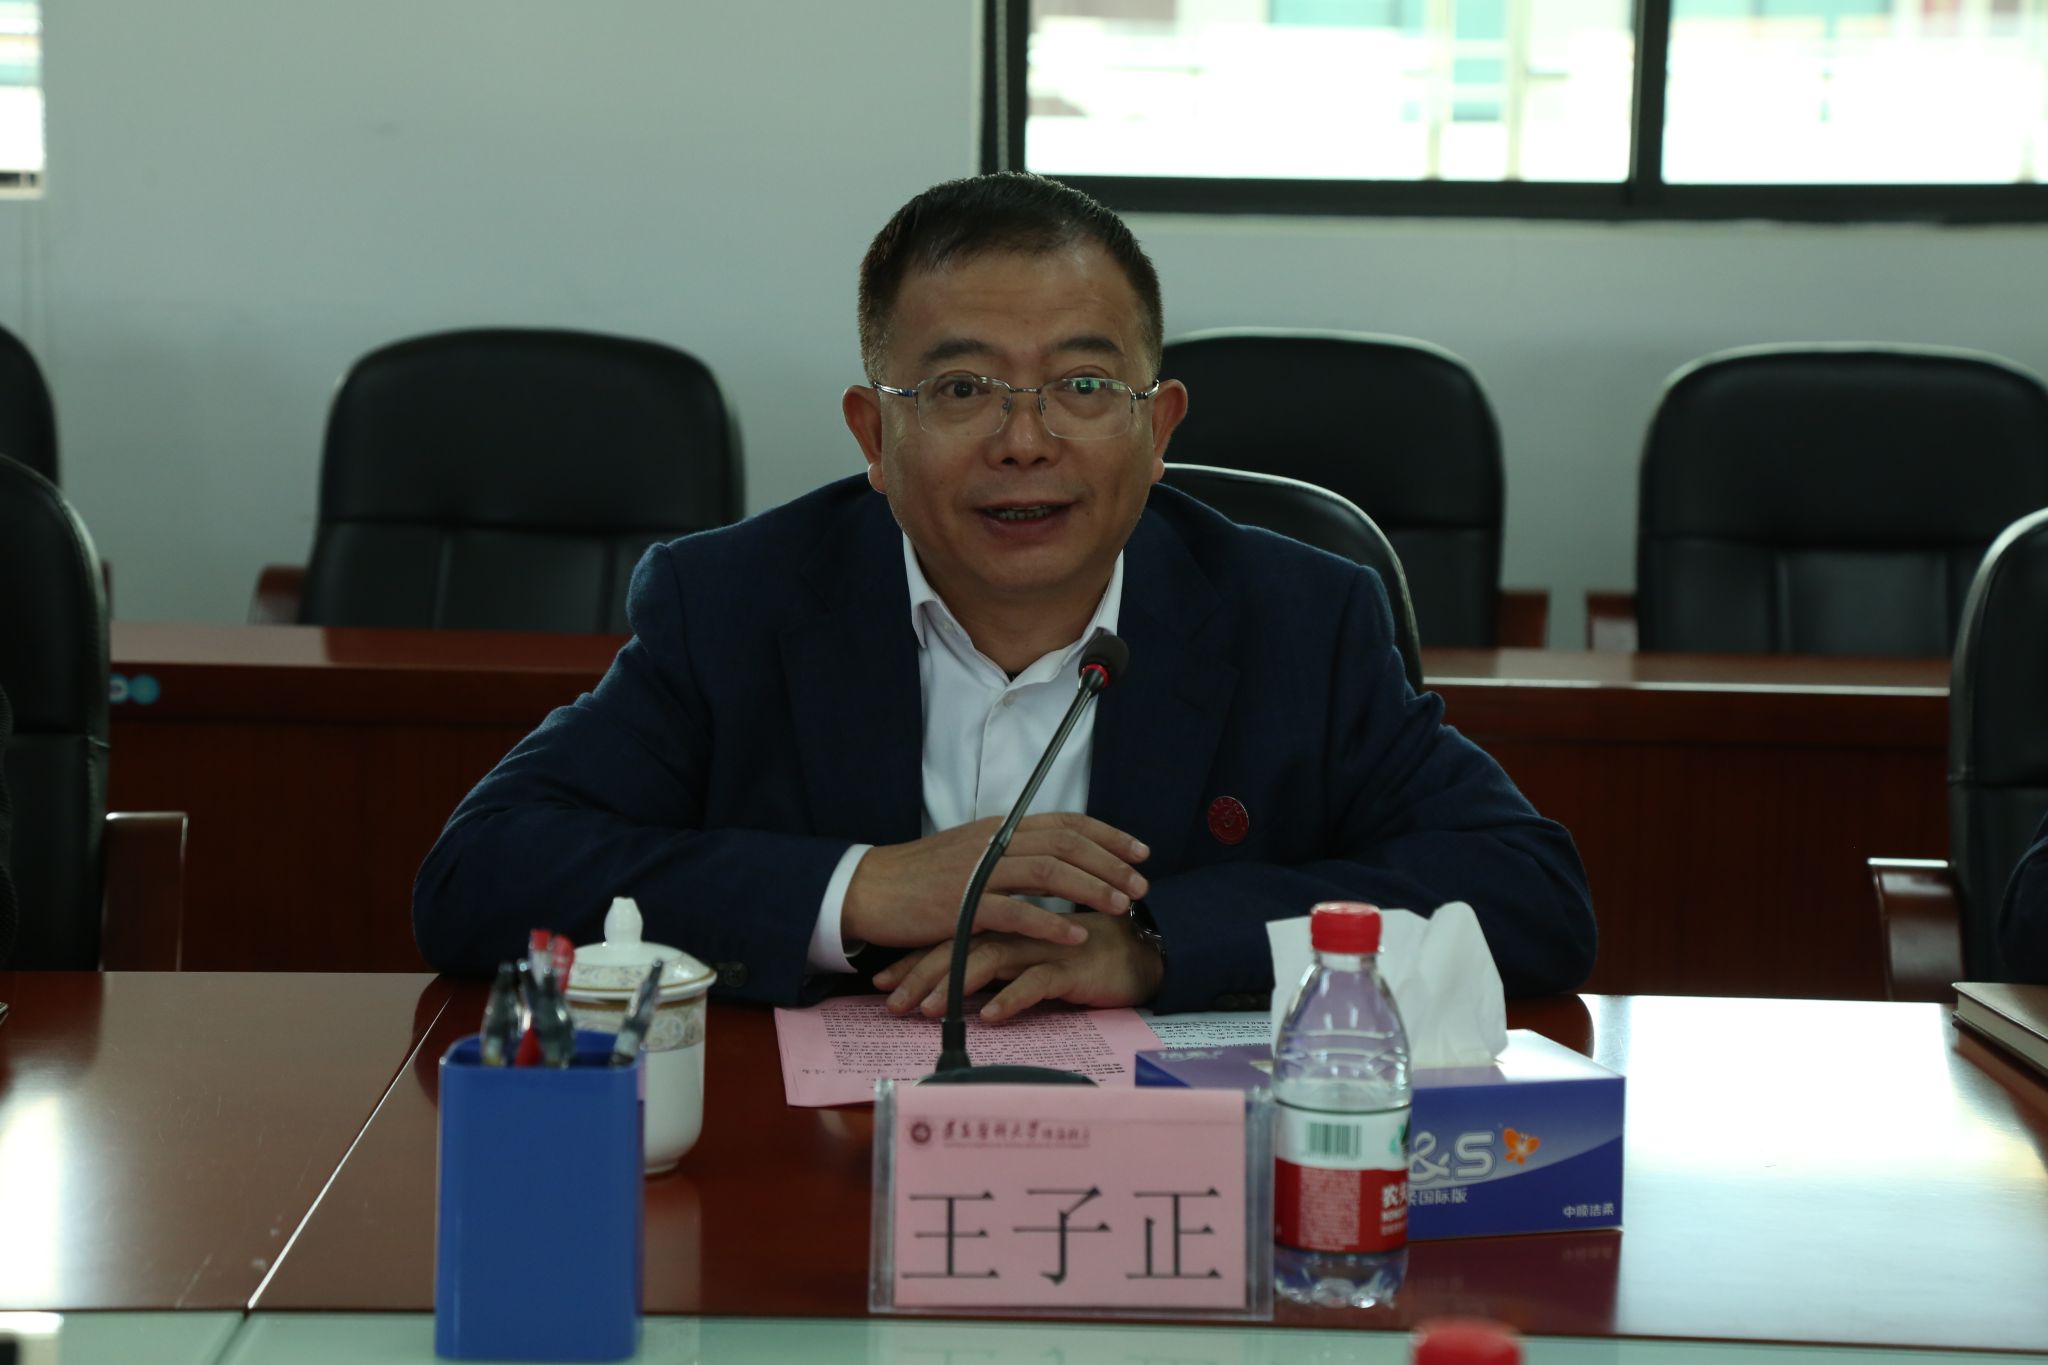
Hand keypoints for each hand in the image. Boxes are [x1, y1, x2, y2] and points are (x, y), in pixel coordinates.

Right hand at [842, 812, 1148, 950]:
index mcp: (1000, 828)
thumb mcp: (970, 853)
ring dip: (1092, 887)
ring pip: (1049, 871)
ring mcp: (979, 872)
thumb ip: (1009, 854)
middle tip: (1142, 885)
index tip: (1139, 851)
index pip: (1065, 822)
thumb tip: (1050, 861)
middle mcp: (994, 842)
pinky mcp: (963, 905)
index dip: (1108, 835)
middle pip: (1066, 843)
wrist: (869, 888)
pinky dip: (1051, 923)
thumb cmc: (919, 876)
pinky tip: (1076, 936)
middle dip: (1111, 863)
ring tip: (1122, 906)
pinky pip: (1016, 912)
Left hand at [872, 911, 1165, 1022]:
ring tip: (926, 1011)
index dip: (914, 958)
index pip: (948, 935)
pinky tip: (991, 1017)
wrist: (1139, 954)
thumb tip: (955, 982)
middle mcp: (1019, 930)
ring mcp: (1043, 946)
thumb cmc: (1080, 955)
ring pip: (989, 960)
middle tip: (890, 1002)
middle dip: (920, 974)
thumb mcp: (1029, 956)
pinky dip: (1012, 998)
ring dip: (954, 985)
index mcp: (1005, 922)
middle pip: (959, 945)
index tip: (882, 981)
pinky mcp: (1071, 966)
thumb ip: (997, 961)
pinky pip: (1037, 982)